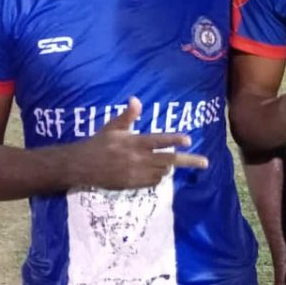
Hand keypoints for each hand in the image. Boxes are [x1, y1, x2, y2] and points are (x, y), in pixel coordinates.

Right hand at [67, 97, 207, 189]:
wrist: (80, 166)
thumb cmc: (98, 143)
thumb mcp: (112, 127)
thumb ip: (128, 116)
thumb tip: (136, 99)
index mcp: (134, 142)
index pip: (158, 140)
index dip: (174, 139)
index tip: (188, 140)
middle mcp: (138, 158)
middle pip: (169, 160)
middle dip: (189, 161)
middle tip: (205, 162)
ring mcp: (136, 173)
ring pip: (163, 172)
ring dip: (169, 166)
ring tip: (168, 161)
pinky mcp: (132, 185)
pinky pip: (153, 182)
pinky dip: (159, 177)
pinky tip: (156, 171)